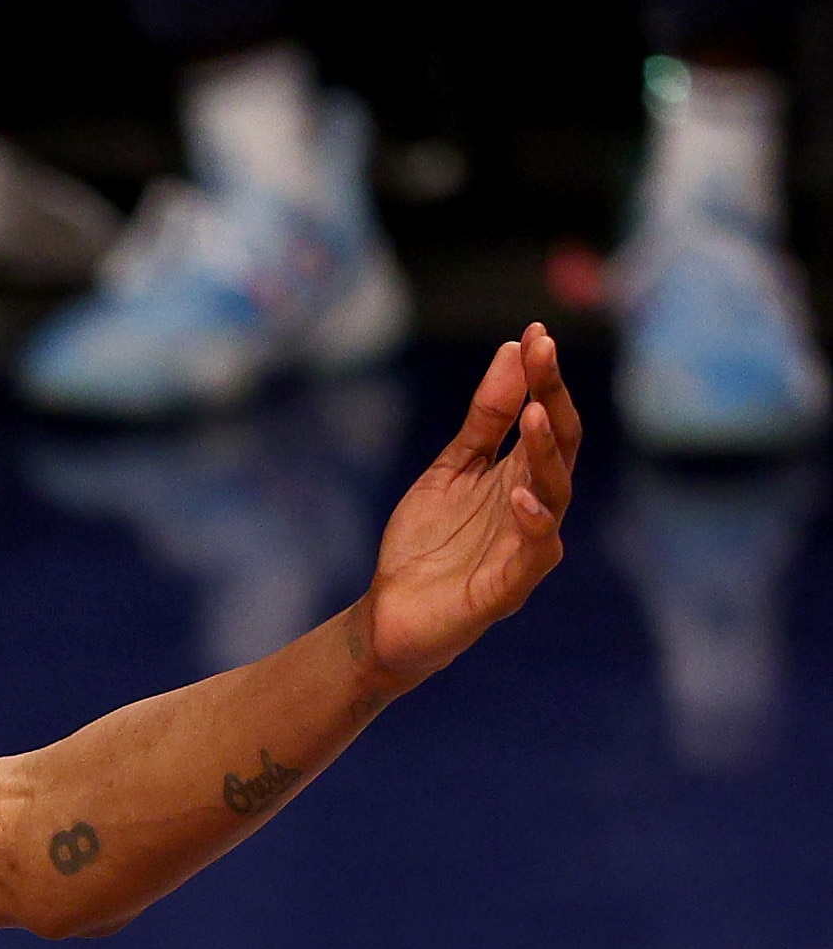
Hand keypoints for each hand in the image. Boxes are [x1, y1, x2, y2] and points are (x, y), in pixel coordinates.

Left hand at [354, 325, 576, 686]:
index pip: (545, 418)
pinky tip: (521, 493)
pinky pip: (535, 552)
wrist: (390, 616)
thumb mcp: (449, 470)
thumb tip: (512, 353)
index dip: (544, 376)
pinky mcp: (509, 587)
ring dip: (545, 451)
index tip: (536, 333)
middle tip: (543, 352)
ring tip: (534, 412)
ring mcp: (526, 547)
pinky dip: (534, 522)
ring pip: (555, 492)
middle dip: (552, 397)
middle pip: (558, 446)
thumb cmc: (426, 544)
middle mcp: (534, 506)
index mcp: (521, 475)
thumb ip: (483, 420)